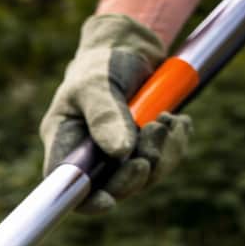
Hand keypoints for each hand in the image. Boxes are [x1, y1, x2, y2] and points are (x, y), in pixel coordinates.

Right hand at [39, 14, 192, 212]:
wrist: (129, 44)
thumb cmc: (101, 60)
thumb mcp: (97, 83)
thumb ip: (105, 116)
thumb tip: (120, 153)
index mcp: (65, 142)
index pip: (69, 186)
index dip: (87, 201)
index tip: (109, 201)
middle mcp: (90, 155)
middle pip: (112, 187)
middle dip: (138, 171)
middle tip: (155, 134)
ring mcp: (118, 155)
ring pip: (144, 177)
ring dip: (163, 152)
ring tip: (169, 119)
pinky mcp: (143, 148)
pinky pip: (163, 162)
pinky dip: (175, 143)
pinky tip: (179, 121)